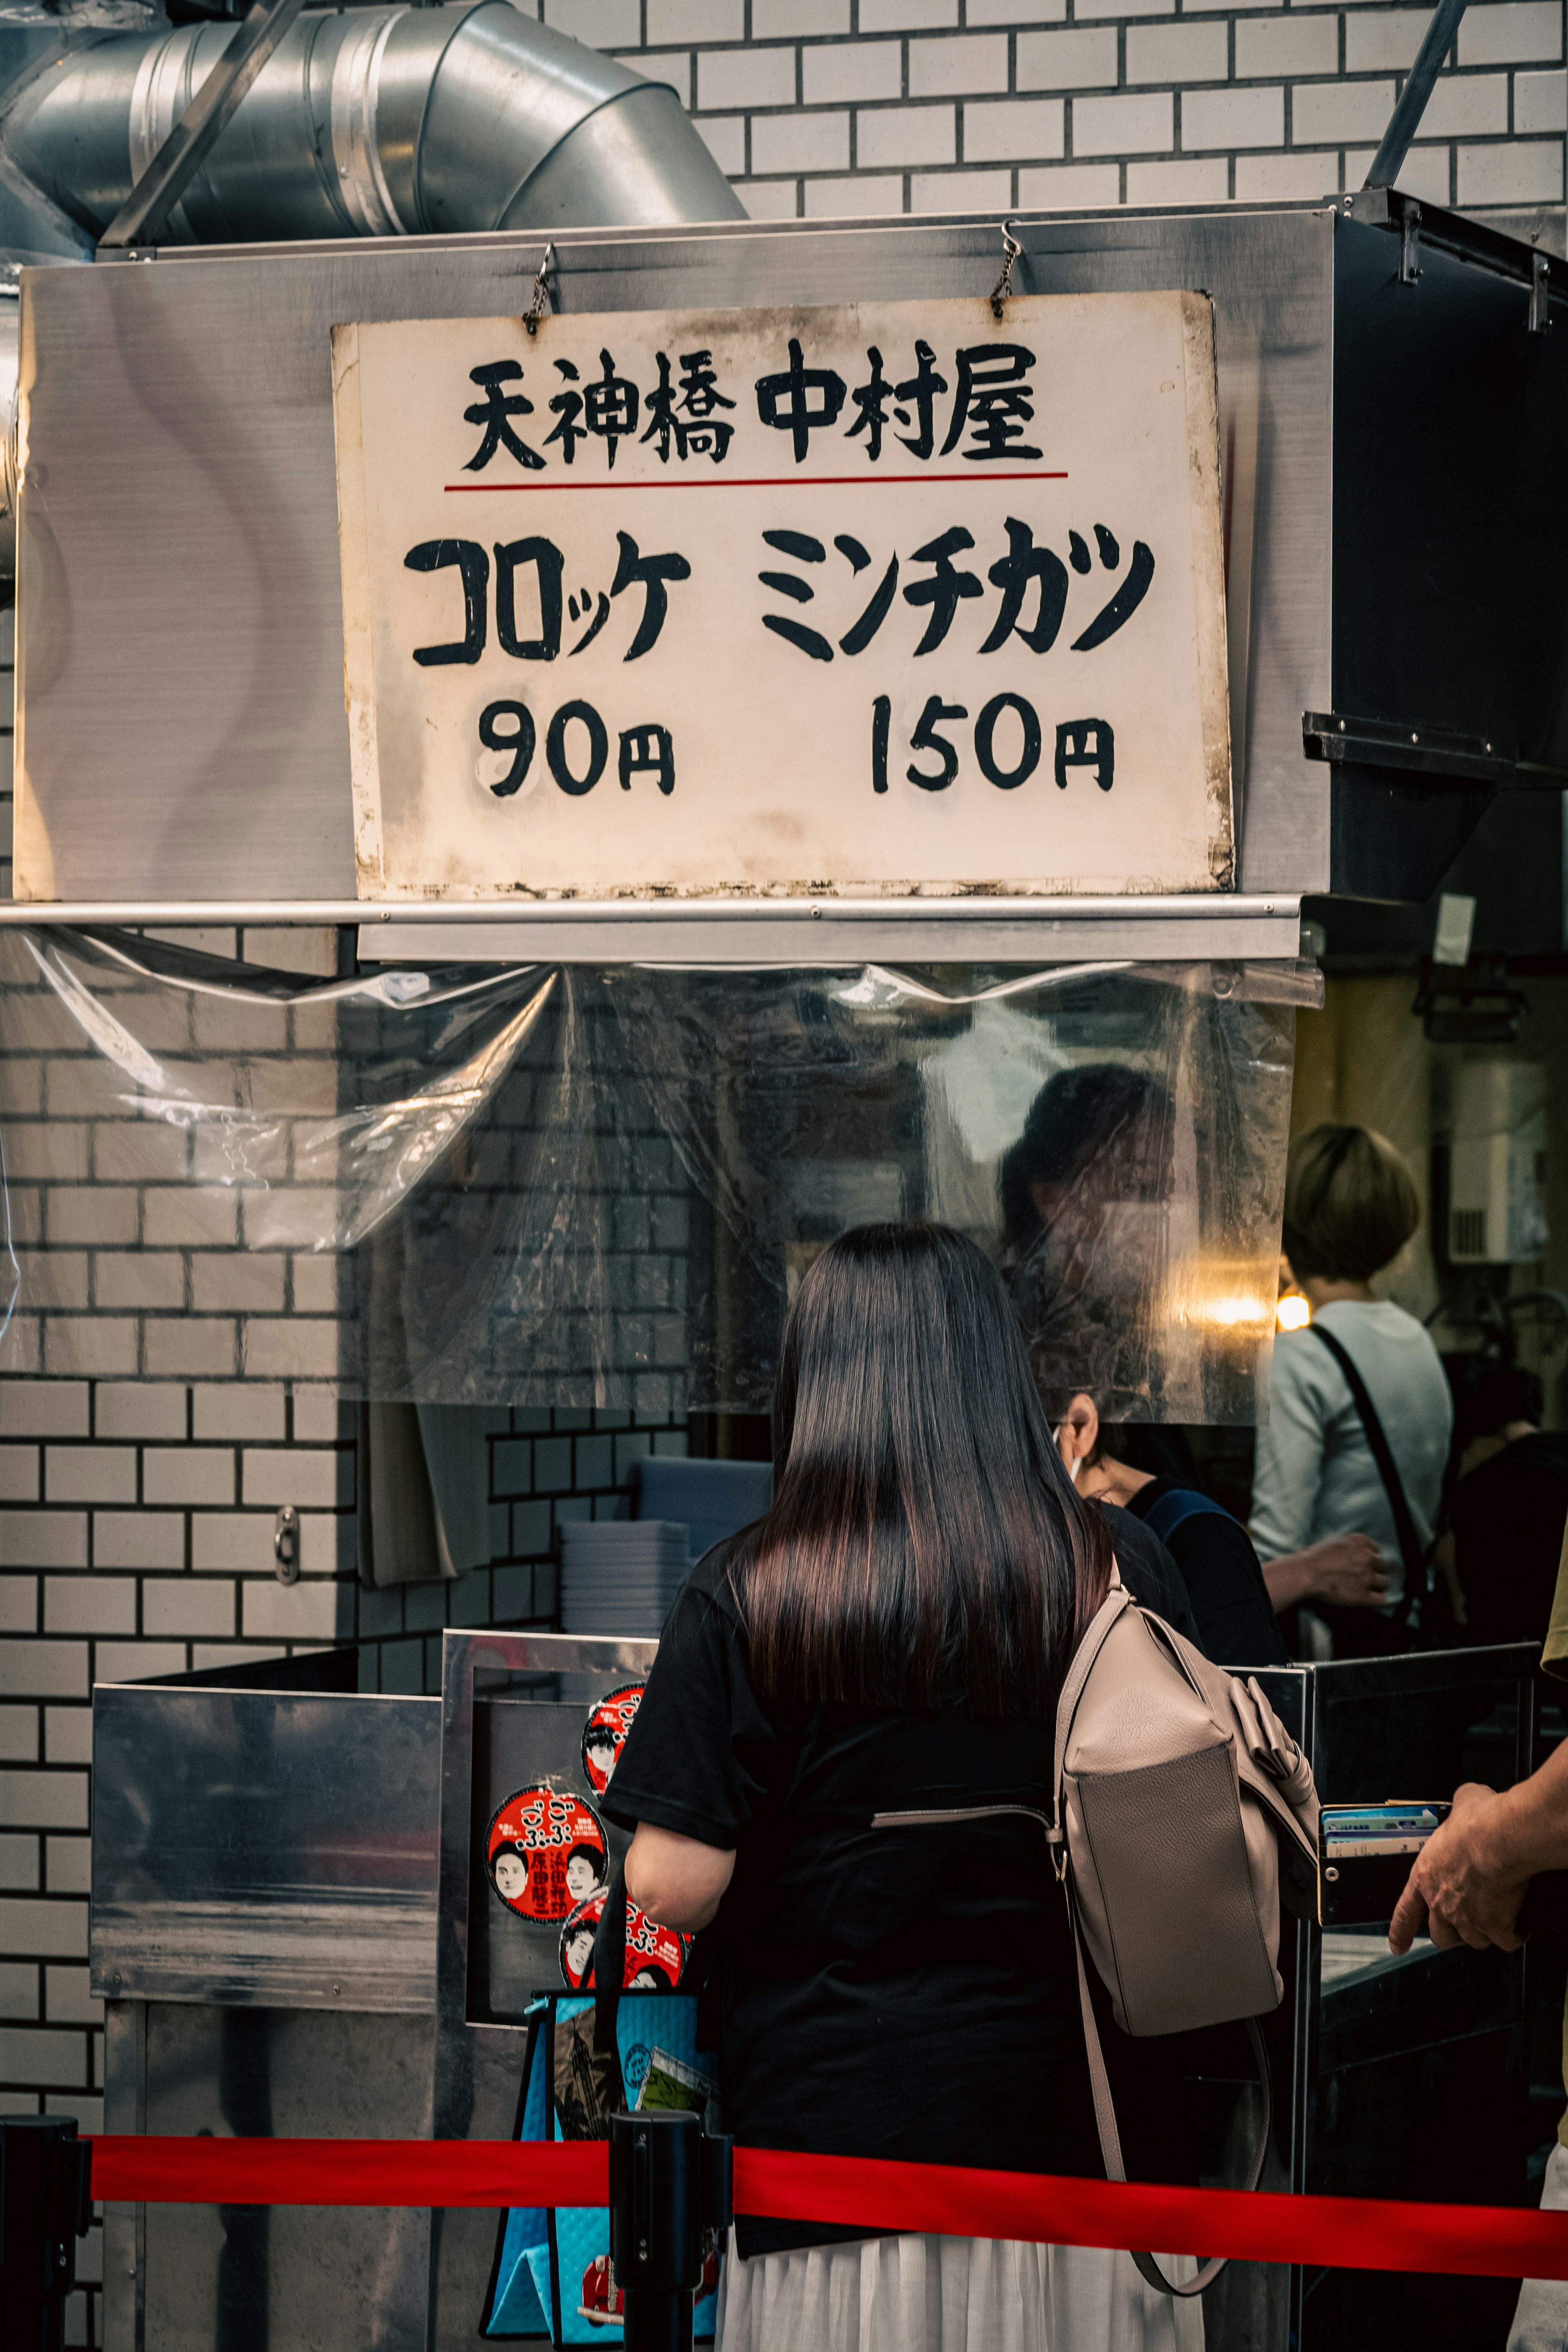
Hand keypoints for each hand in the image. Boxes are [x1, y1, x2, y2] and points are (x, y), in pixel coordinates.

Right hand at [1299, 1534, 1388, 1608]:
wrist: (1305, 1574)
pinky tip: (1367, 1598)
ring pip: (1384, 1582)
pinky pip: (1381, 1598)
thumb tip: (1357, 1552)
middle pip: (1383, 1566)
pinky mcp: (1364, 1595)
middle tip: (1365, 1577)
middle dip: (1375, 1571)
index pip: (1376, 1551)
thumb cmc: (1314, 1558)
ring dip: (1376, 1585)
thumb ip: (1350, 1545)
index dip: (1370, 1559)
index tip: (1364, 1565)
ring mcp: (1367, 1577)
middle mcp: (1367, 1558)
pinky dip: (1375, 1599)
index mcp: (1360, 1543)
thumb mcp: (1334, 1541)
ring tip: (1366, 1589)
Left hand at [1388, 1783, 1529, 1956]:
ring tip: (1497, 1921)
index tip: (1397, 1946)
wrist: (1499, 1839)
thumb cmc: (1478, 1822)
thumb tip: (1468, 1801)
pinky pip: (1506, 1941)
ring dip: (1485, 1933)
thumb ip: (1458, 1809)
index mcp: (1425, 1876)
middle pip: (1441, 1936)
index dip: (1400, 1932)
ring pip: (1475, 1941)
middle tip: (1463, 1930)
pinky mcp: (1496, 1926)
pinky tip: (1521, 1925)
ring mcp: (1469, 1918)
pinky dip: (1515, 1935)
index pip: (1405, 1912)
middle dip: (1451, 1936)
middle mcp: (1442, 1902)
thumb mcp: (1460, 1803)